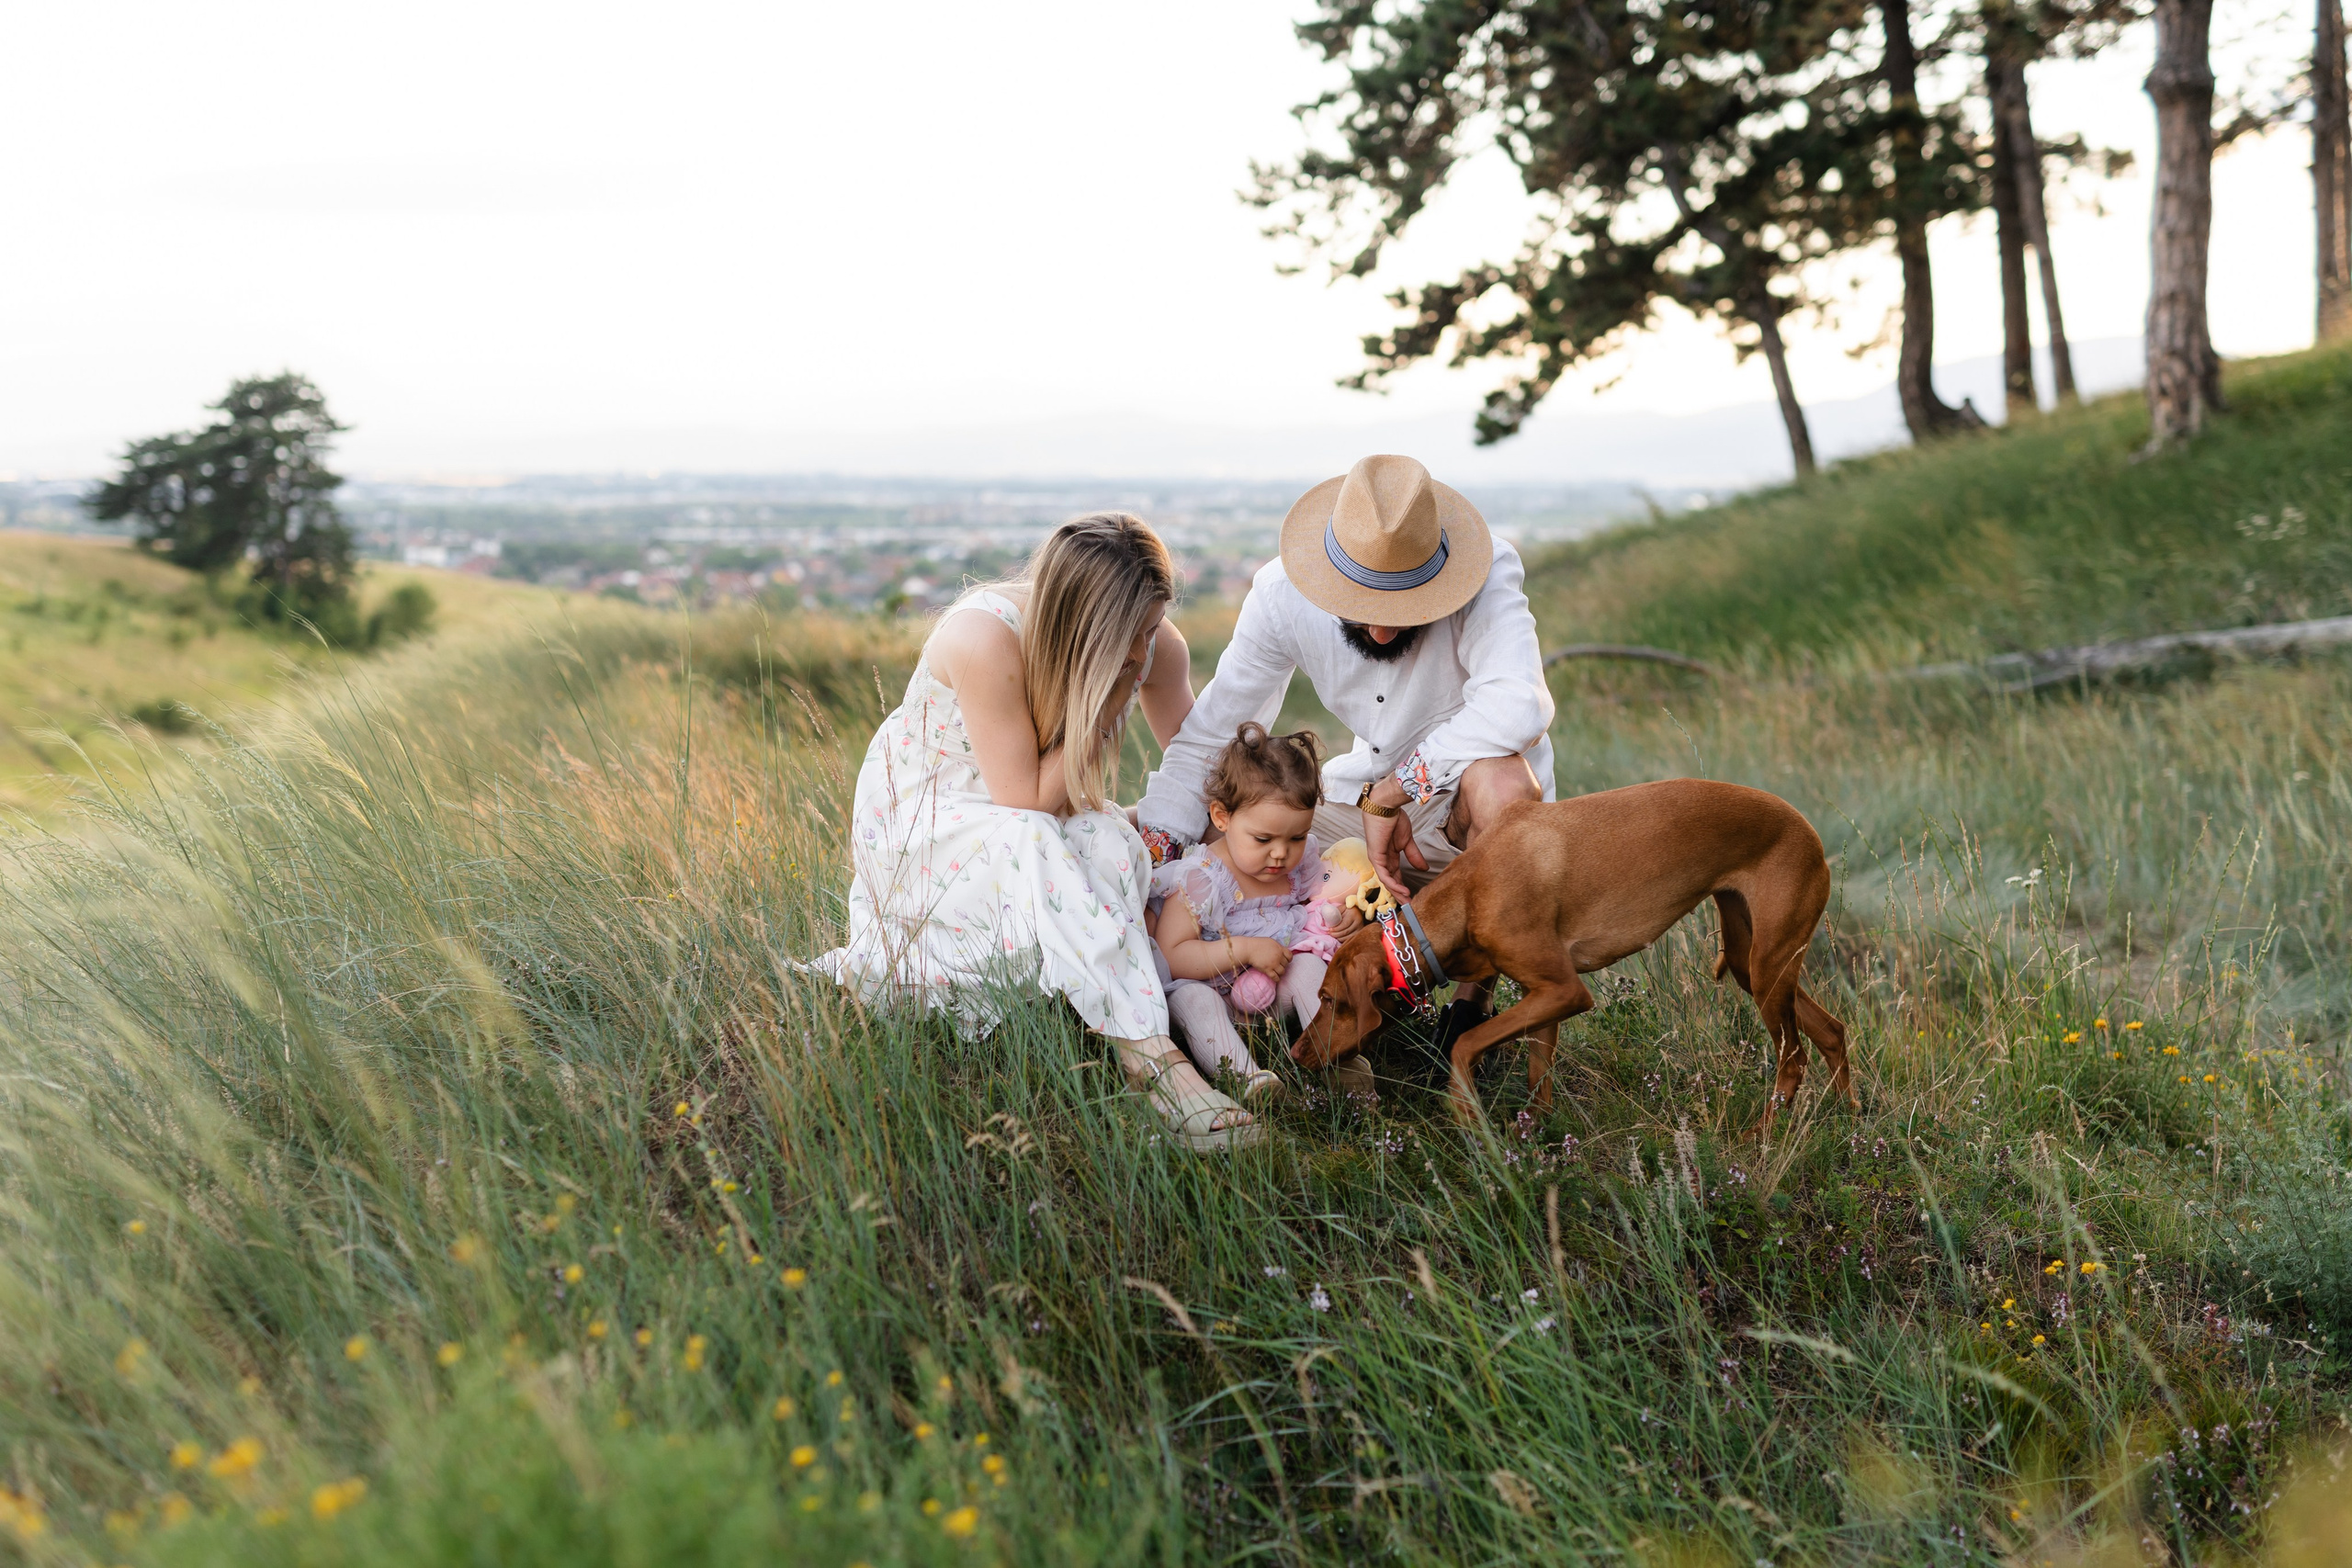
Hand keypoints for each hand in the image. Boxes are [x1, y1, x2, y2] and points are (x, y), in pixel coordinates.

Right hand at [1245, 938, 1291, 977]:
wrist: (1248, 949)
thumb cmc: (1257, 944)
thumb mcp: (1270, 942)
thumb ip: (1277, 947)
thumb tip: (1281, 951)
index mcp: (1279, 948)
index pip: (1289, 955)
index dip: (1289, 959)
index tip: (1287, 961)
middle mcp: (1278, 956)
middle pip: (1286, 964)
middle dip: (1283, 965)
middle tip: (1279, 966)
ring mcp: (1273, 964)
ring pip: (1282, 971)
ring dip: (1281, 973)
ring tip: (1278, 973)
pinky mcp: (1267, 970)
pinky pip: (1275, 977)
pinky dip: (1277, 979)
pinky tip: (1276, 979)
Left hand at [1325, 903, 1363, 938]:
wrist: (1357, 911)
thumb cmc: (1348, 909)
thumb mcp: (1342, 907)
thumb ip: (1336, 912)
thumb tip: (1328, 919)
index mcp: (1353, 915)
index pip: (1344, 924)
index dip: (1336, 928)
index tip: (1330, 929)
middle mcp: (1358, 922)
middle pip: (1346, 932)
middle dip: (1336, 934)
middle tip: (1330, 933)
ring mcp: (1360, 928)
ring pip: (1348, 937)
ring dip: (1339, 938)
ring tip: (1333, 935)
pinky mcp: (1359, 932)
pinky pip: (1350, 938)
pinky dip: (1343, 939)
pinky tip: (1338, 937)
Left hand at [1362, 787, 1425, 902]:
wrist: (1386, 806)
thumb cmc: (1394, 819)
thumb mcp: (1407, 841)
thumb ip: (1414, 855)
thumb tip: (1423, 868)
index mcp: (1389, 856)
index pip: (1396, 876)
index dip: (1403, 887)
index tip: (1412, 897)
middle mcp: (1382, 860)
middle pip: (1390, 882)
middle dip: (1399, 895)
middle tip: (1409, 907)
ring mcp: (1377, 859)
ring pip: (1387, 881)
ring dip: (1397, 892)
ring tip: (1407, 902)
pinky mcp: (1375, 856)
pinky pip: (1383, 874)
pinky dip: (1392, 884)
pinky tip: (1402, 891)